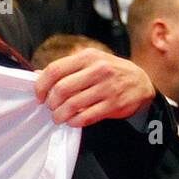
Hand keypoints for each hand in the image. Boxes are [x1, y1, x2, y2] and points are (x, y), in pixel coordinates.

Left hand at [34, 48, 154, 126]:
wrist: (141, 82)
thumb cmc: (110, 72)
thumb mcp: (90, 62)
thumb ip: (66, 68)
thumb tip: (37, 74)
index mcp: (88, 57)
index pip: (55, 69)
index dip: (41, 85)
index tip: (39, 96)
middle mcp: (98, 70)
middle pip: (62, 89)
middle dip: (51, 102)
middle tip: (51, 108)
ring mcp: (107, 87)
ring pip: (73, 105)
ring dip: (60, 115)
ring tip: (58, 117)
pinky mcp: (114, 104)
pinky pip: (86, 117)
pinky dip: (74, 122)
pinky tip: (72, 121)